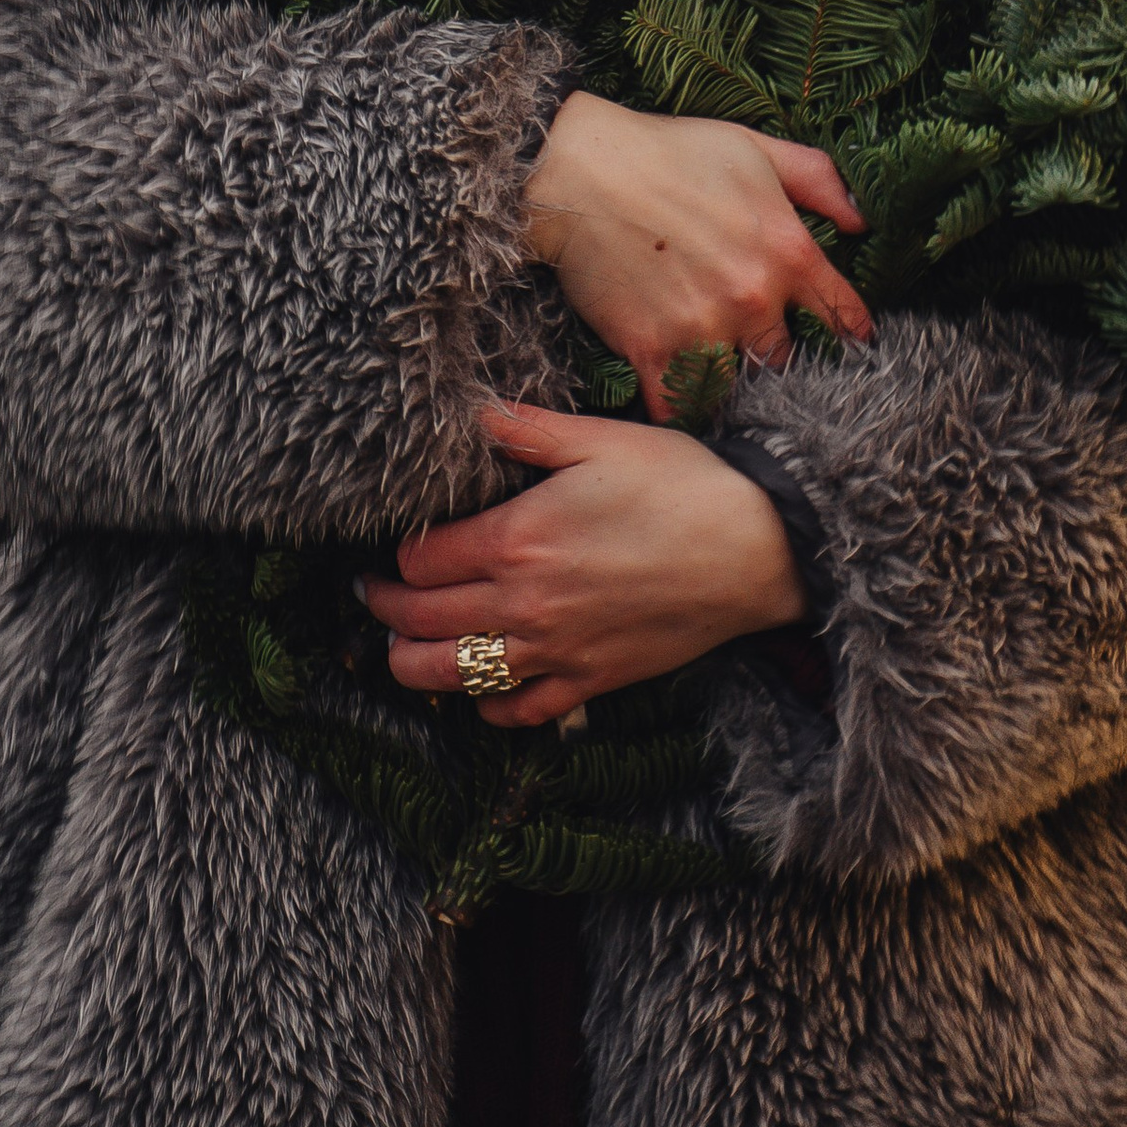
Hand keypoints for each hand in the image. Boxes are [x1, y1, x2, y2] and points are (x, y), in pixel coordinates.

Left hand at [363, 399, 807, 727]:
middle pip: (421, 623)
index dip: (396, 555)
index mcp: (517, 538)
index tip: (390, 547)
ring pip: (454, 678)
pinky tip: (480, 691)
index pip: (420, 562)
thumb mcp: (600, 439)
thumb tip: (472, 414)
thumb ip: (526, 429)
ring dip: (413, 666)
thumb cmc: (682, 484)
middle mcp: (524, 604)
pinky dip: (487, 708)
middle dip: (384, 610)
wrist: (755, 550)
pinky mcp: (590, 682)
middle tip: (370, 595)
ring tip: (399, 649)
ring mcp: (555, 651)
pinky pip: (519, 712)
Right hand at [521, 89, 869, 417]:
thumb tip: (864, 222)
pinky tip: (684, 401)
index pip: (841, 312)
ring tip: (729, 388)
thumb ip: (818, 181)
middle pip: (788, 360)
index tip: (848, 349)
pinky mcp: (653, 350)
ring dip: (734, 387)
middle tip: (771, 367)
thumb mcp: (755, 148)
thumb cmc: (669, 152)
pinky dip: (683, 408)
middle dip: (781, 362)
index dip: (848, 333)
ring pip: (739, 386)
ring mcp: (703, 327)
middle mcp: (753, 296)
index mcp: (787, 248)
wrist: (579, 171)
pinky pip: (680, 405)